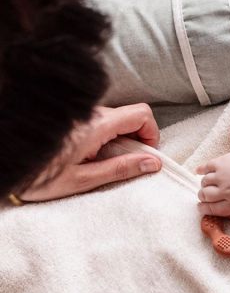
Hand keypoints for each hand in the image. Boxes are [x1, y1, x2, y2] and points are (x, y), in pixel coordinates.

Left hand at [19, 104, 161, 201]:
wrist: (4, 166)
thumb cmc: (39, 177)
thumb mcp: (84, 180)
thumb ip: (121, 169)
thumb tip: (152, 163)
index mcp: (95, 126)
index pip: (141, 114)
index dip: (151, 134)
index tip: (145, 155)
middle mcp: (89, 113)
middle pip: (129, 116)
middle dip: (135, 140)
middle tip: (125, 164)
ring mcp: (79, 114)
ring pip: (114, 119)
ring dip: (118, 140)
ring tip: (100, 163)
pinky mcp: (69, 118)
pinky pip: (97, 122)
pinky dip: (103, 138)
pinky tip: (87, 156)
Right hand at [196, 148, 229, 220]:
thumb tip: (227, 218)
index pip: (212, 210)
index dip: (204, 209)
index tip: (201, 208)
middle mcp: (226, 191)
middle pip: (205, 196)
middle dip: (202, 197)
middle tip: (204, 196)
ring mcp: (222, 176)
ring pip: (204, 183)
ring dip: (204, 184)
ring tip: (209, 184)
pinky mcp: (220, 162)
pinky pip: (204, 168)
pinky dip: (200, 170)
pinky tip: (201, 172)